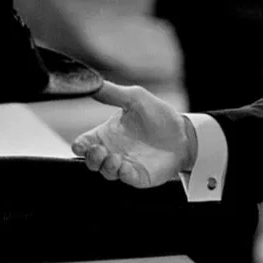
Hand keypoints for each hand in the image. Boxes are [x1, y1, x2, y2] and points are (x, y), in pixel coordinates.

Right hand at [71, 82, 196, 187]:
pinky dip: (122, 174)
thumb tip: (92, 84)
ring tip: (114, 157)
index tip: (81, 144)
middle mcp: (113, 151)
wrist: (184, 133)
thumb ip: (112, 93)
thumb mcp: (134, 98)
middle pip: (91, 161)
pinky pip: (126, 179)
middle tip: (98, 150)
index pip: (85, 143)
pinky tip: (124, 166)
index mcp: (107, 134)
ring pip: (106, 172)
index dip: (79, 146)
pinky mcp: (140, 176)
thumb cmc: (158, 115)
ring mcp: (126, 165)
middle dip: (91, 158)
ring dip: (106, 166)